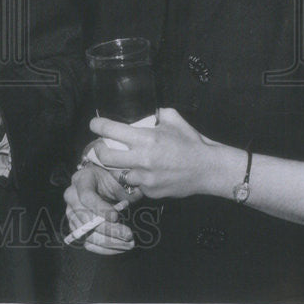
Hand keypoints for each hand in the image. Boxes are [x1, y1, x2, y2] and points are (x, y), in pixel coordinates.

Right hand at [63, 160, 134, 254]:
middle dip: (108, 229)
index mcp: (81, 179)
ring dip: (108, 242)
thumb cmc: (111, 179)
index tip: (116, 217)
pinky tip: (119, 247)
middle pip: (84, 217)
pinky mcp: (75, 227)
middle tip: (128, 235)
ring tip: (128, 243)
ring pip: (85, 233)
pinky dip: (104, 249)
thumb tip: (135, 194)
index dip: (100, 208)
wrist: (101, 183)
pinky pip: (87, 243)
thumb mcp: (119, 176)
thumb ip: (126, 184)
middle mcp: (71, 196)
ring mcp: (71, 213)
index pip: (86, 196)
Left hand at [90, 107, 222, 198]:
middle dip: (99, 150)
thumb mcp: (173, 119)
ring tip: (125, 161)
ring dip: (119, 167)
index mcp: (146, 138)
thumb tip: (147, 111)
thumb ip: (156, 114)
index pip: (110, 130)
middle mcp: (142, 159)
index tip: (94, 124)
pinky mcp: (151, 192)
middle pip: (105, 156)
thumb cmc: (191, 142)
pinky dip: (137, 178)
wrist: (208, 169)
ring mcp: (145, 178)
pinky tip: (145, 173)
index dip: (98, 125)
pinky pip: (136, 184)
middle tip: (102, 146)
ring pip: (119, 173)